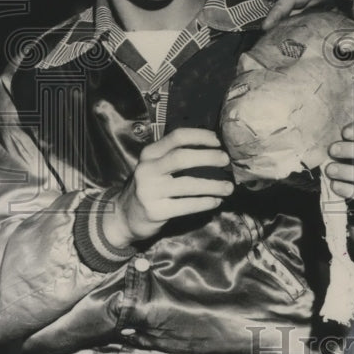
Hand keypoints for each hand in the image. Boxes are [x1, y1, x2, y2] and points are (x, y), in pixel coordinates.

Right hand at [106, 128, 233, 245]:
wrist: (124, 217)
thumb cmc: (150, 187)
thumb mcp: (155, 166)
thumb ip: (175, 156)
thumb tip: (214, 149)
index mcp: (149, 154)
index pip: (176, 137)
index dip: (200, 136)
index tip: (218, 141)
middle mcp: (147, 169)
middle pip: (182, 157)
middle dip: (209, 157)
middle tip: (226, 161)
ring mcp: (150, 191)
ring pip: (188, 184)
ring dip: (213, 185)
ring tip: (229, 188)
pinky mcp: (156, 212)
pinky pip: (187, 206)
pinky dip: (205, 203)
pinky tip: (215, 202)